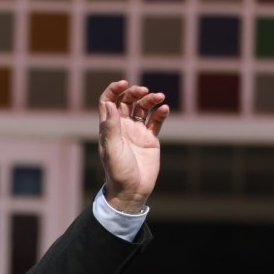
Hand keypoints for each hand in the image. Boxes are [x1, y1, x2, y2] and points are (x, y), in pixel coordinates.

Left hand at [96, 80, 168, 213]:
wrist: (132, 190)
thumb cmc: (118, 171)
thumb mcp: (112, 149)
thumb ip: (111, 126)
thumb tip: (109, 103)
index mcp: (109, 127)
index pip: (108, 101)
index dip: (114, 89)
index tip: (124, 83)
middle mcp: (122, 126)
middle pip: (127, 101)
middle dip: (135, 92)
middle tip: (144, 92)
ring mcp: (137, 132)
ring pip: (143, 108)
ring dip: (150, 100)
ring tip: (160, 98)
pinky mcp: (150, 139)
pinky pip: (156, 121)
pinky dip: (161, 113)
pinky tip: (165, 109)